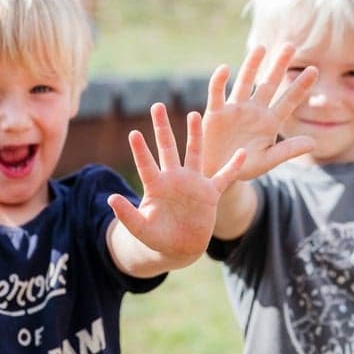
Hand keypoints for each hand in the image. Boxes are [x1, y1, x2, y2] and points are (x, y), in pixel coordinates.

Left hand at [108, 103, 246, 258]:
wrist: (179, 247)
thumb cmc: (157, 238)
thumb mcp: (141, 228)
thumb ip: (127, 215)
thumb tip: (111, 199)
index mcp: (156, 186)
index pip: (146, 164)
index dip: (140, 150)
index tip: (133, 133)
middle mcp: (174, 178)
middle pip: (168, 148)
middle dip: (162, 128)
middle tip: (157, 106)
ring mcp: (193, 183)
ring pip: (194, 153)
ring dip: (195, 135)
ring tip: (194, 114)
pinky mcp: (210, 194)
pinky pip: (224, 177)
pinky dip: (233, 167)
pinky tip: (242, 152)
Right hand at [200, 44, 316, 182]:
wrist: (218, 172)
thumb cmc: (245, 165)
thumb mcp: (268, 160)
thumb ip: (288, 150)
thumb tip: (313, 142)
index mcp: (270, 121)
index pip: (289, 100)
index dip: (301, 86)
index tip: (314, 69)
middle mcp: (255, 110)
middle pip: (268, 84)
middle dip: (279, 65)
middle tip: (290, 45)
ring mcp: (235, 109)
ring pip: (245, 82)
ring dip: (251, 65)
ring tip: (260, 48)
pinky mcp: (216, 113)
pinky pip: (217, 93)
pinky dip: (219, 81)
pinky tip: (224, 68)